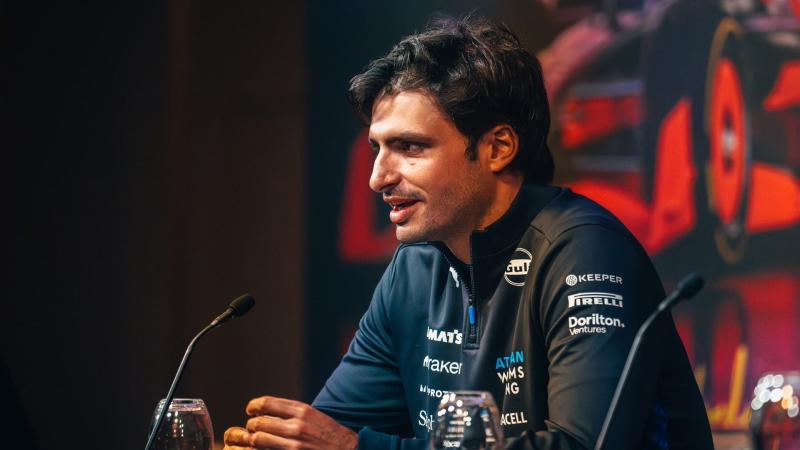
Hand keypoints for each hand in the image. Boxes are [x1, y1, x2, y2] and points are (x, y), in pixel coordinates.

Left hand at [223, 396, 357, 449]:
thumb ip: (294, 413)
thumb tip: (269, 413)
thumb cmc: (331, 436)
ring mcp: (293, 445)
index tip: (251, 410)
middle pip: (259, 423)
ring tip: (256, 441)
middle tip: (253, 430)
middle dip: (252, 427)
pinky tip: (262, 449)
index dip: (254, 406)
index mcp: (302, 410)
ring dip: (253, 441)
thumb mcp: (314, 416)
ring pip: (258, 439)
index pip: (266, 403)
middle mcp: (297, 426)